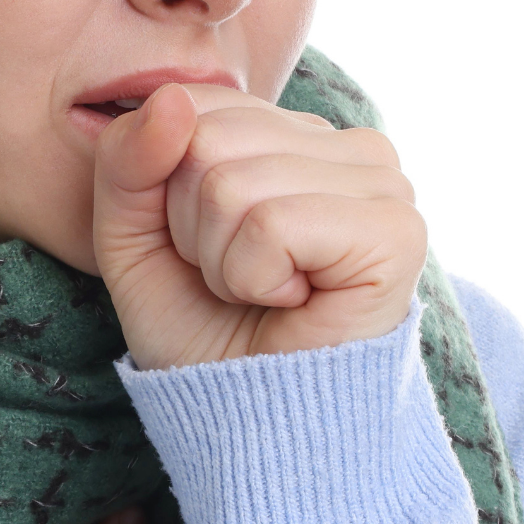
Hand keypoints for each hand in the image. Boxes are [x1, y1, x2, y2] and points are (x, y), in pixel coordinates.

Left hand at [93, 82, 424, 368]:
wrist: (251, 425)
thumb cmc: (203, 330)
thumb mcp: (131, 236)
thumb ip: (129, 160)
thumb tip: (169, 99)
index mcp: (296, 133)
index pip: (191, 104)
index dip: (167, 190)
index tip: (205, 248)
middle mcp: (349, 145)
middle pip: (205, 141)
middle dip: (193, 228)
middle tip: (237, 279)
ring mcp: (382, 182)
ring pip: (231, 182)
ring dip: (222, 260)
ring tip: (264, 293)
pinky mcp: (395, 230)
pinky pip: (271, 224)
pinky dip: (254, 278)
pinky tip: (292, 303)